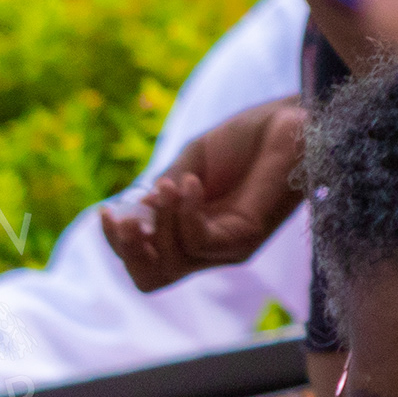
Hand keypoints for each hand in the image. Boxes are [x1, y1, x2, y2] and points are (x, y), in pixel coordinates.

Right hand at [103, 96, 308, 292]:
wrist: (291, 118)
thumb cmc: (246, 139)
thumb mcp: (189, 165)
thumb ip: (161, 195)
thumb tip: (128, 219)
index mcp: (189, 232)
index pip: (145, 263)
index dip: (118, 245)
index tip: (106, 212)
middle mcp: (208, 247)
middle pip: (151, 278)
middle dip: (127, 250)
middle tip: (120, 216)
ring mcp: (229, 246)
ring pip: (172, 261)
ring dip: (157, 222)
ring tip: (169, 185)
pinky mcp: (248, 236)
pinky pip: (200, 240)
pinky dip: (184, 212)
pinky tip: (189, 183)